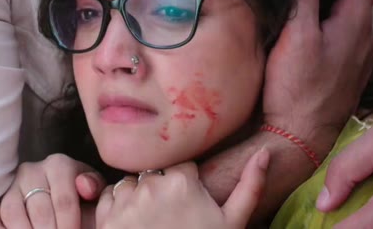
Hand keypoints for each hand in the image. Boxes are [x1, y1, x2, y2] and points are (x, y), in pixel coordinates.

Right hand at [0, 154, 105, 228]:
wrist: (60, 203)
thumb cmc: (80, 199)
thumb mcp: (93, 192)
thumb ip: (94, 187)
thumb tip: (84, 187)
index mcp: (59, 165)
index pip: (64, 200)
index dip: (70, 225)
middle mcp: (31, 170)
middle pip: (39, 210)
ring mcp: (10, 185)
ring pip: (12, 212)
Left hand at [96, 149, 269, 228]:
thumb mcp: (232, 223)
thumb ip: (250, 185)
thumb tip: (266, 151)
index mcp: (182, 181)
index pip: (181, 166)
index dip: (186, 184)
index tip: (189, 203)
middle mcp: (151, 184)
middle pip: (155, 173)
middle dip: (161, 188)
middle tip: (171, 217)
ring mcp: (126, 200)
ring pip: (131, 182)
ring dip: (138, 195)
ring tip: (153, 222)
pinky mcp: (106, 217)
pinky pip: (109, 196)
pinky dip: (117, 205)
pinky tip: (134, 225)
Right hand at [262, 0, 372, 157]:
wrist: (300, 135)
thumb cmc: (297, 87)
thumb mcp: (296, 35)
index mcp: (356, 21)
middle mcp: (365, 35)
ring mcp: (358, 53)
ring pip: (352, 7)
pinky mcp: (347, 67)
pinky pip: (346, 27)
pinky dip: (333, 10)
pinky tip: (311, 13)